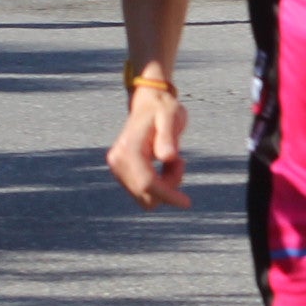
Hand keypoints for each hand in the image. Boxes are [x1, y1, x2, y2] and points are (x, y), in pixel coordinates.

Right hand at [108, 83, 190, 209]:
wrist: (149, 102)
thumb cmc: (163, 108)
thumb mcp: (171, 116)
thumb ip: (168, 137)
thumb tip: (167, 157)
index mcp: (128, 149)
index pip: (147, 184)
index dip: (168, 196)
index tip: (187, 202)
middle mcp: (117, 161)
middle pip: (145, 194)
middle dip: (168, 186)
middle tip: (179, 160)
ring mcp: (117, 168)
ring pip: (144, 196)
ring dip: (164, 185)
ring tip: (173, 159)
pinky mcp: (121, 172)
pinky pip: (143, 191)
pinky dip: (159, 183)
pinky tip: (166, 164)